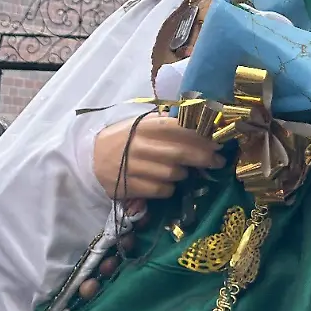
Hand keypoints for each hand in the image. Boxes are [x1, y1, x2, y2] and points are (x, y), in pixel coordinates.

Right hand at [93, 114, 223, 199]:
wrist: (91, 158)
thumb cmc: (124, 138)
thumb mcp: (141, 124)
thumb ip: (167, 123)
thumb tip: (201, 121)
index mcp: (144, 126)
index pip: (178, 128)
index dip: (201, 135)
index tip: (218, 140)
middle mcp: (139, 145)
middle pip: (180, 152)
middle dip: (204, 157)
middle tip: (217, 160)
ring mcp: (134, 167)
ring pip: (173, 174)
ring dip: (184, 173)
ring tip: (182, 170)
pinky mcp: (130, 187)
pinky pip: (161, 190)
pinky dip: (169, 188)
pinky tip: (166, 182)